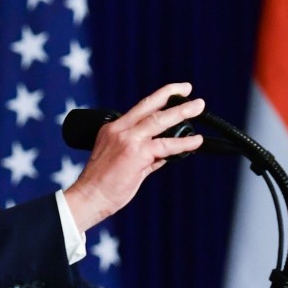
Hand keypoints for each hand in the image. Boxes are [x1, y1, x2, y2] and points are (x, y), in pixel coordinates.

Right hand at [64, 82, 204, 231]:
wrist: (89, 197)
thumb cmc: (101, 184)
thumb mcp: (119, 161)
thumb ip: (144, 155)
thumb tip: (164, 154)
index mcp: (113, 129)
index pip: (139, 108)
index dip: (158, 97)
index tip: (174, 91)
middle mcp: (120, 130)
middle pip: (150, 106)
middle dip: (171, 95)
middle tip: (189, 90)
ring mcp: (128, 140)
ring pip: (160, 120)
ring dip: (182, 112)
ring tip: (198, 106)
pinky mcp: (137, 154)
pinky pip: (166, 146)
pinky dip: (183, 143)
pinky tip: (196, 141)